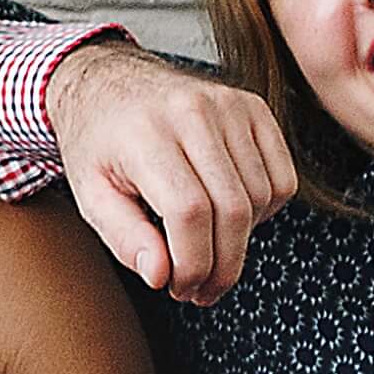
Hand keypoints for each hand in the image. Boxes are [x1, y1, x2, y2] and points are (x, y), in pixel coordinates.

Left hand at [42, 39, 294, 305]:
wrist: (108, 83)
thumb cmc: (98, 146)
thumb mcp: (91, 195)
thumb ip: (124, 238)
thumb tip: (161, 276)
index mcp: (145, 134)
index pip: (189, 212)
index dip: (193, 262)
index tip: (180, 288)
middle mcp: (193, 112)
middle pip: (232, 209)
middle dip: (222, 264)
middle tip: (201, 291)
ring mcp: (230, 105)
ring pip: (262, 197)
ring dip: (241, 240)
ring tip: (206, 250)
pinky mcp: (255, 108)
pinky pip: (282, 178)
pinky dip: (265, 211)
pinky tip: (229, 217)